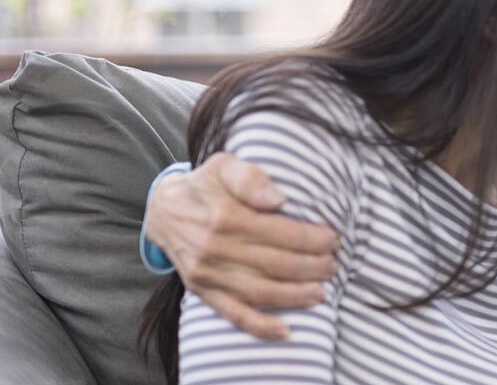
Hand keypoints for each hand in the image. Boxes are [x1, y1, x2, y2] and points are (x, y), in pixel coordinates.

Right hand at [146, 152, 339, 339]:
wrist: (163, 211)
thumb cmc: (205, 186)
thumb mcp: (224, 166)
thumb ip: (250, 177)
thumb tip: (278, 199)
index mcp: (226, 217)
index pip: (283, 234)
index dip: (313, 240)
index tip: (333, 240)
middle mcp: (215, 248)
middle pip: (277, 265)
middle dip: (313, 268)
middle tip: (333, 265)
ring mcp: (208, 274)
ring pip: (261, 292)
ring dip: (297, 296)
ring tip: (322, 292)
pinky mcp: (203, 292)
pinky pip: (233, 313)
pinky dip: (260, 326)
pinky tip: (285, 331)